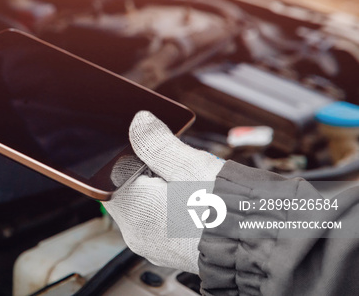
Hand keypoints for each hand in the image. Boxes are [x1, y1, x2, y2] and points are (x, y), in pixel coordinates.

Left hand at [103, 111, 224, 273]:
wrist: (264, 248)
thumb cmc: (230, 212)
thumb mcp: (190, 166)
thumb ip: (157, 143)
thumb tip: (138, 122)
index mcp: (133, 213)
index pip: (110, 175)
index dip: (129, 155)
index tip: (151, 147)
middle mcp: (139, 234)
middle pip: (128, 189)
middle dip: (148, 170)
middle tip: (178, 165)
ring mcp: (157, 246)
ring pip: (147, 204)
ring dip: (163, 187)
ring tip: (192, 183)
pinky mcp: (176, 251)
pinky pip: (164, 220)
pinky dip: (175, 205)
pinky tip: (197, 199)